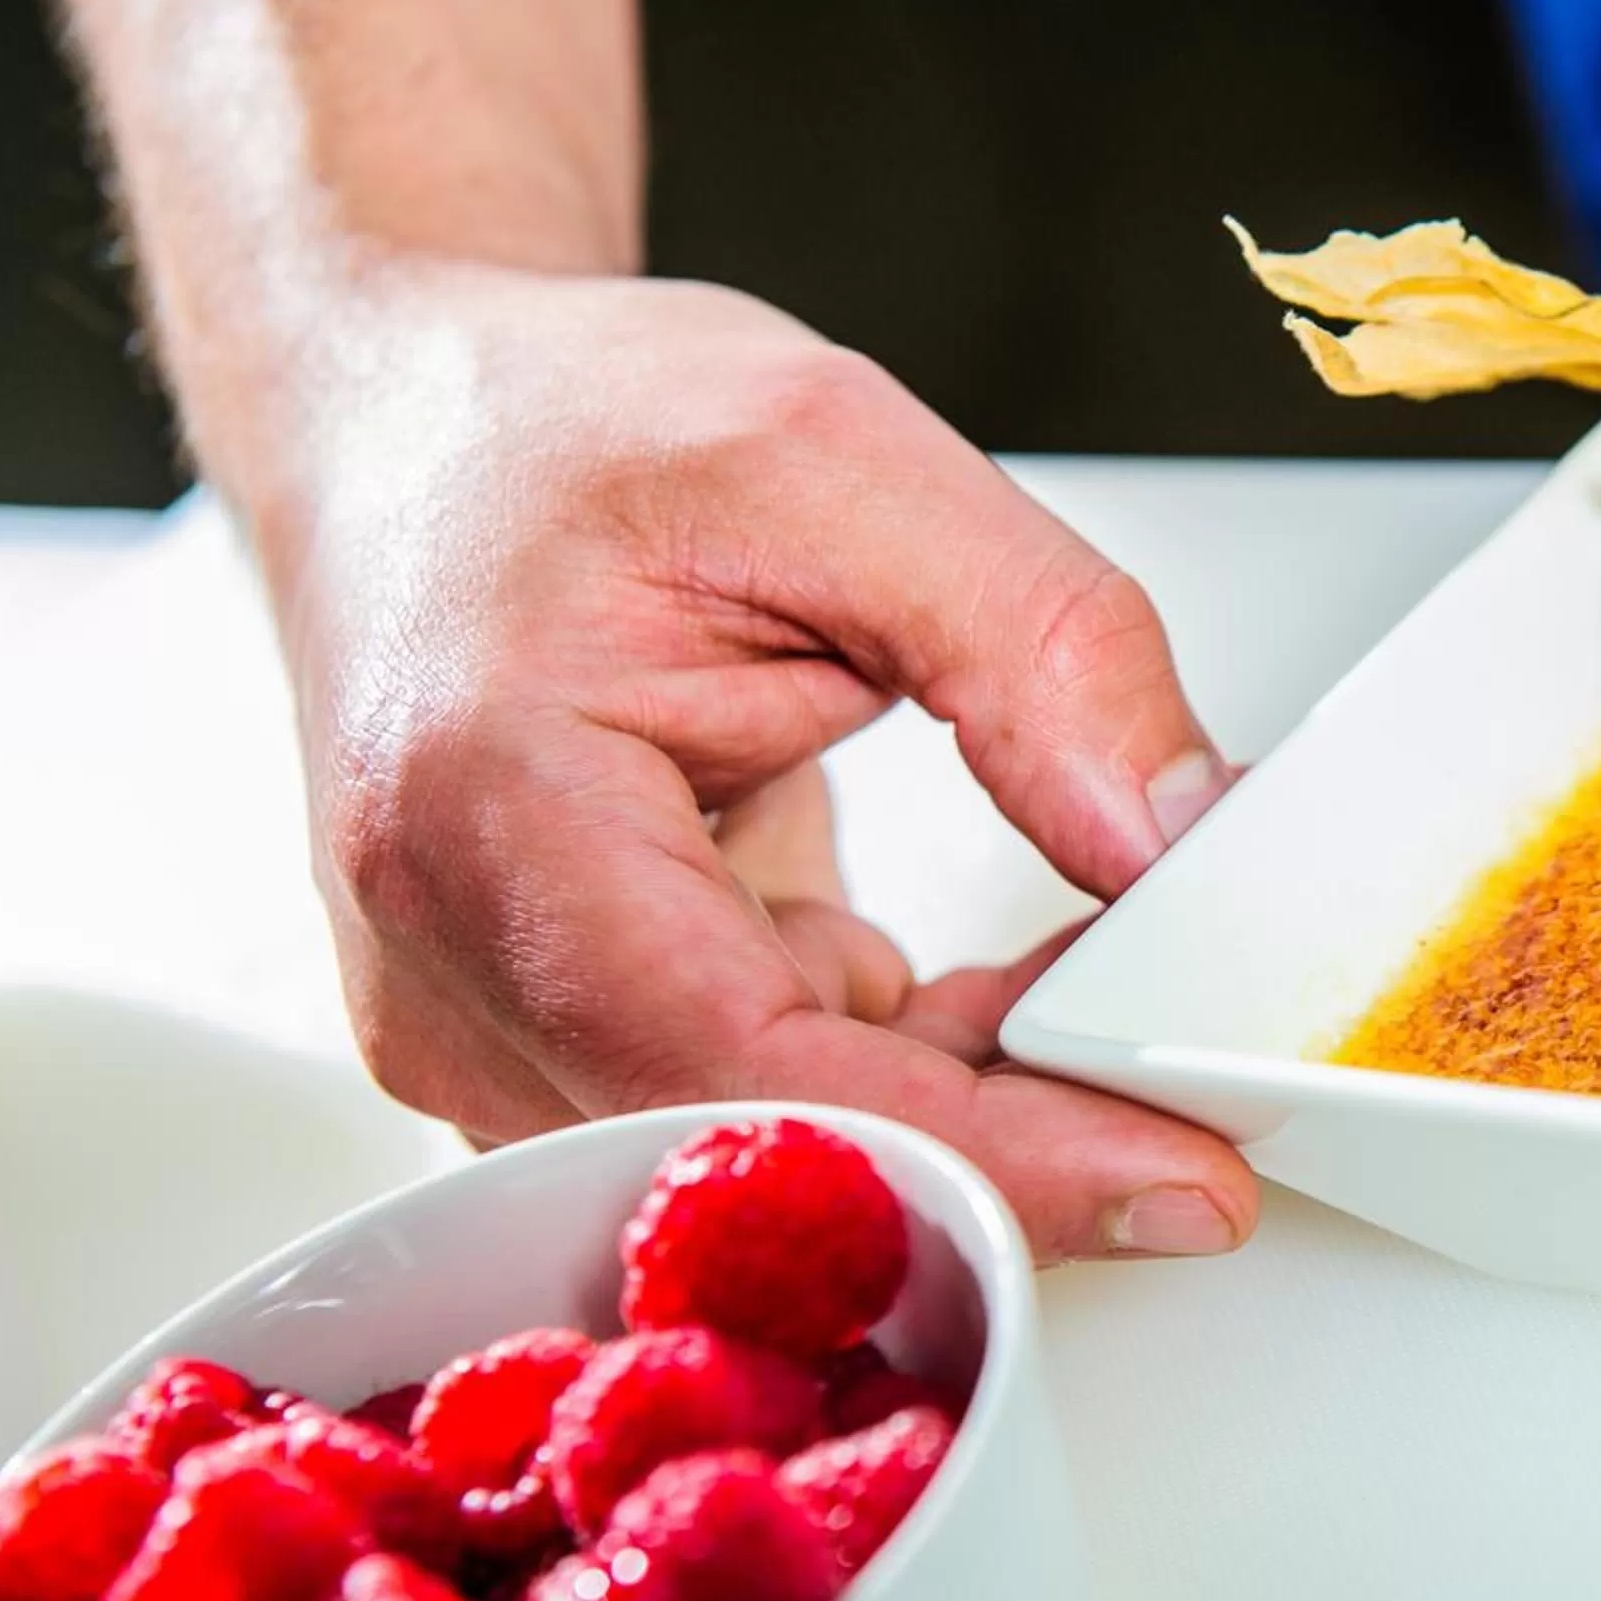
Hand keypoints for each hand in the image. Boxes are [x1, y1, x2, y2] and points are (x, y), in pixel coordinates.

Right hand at [259, 259, 1255, 1261]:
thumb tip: (1177, 839)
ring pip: (794, 1155)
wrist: (405, 424)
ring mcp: (493, 1032)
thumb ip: (1039, 644)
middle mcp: (455, 972)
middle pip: (782, 1152)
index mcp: (488, 818)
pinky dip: (915, 1068)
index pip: (757, 1077)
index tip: (1182, 1177)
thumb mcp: (838, 457)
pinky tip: (987, 981)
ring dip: (974, 1094)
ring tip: (1087, 963)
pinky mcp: (557, 1048)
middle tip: (1195, 1068)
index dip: (991, 1153)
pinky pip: (775, 1116)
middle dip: (1016, 1133)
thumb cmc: (556, 425)